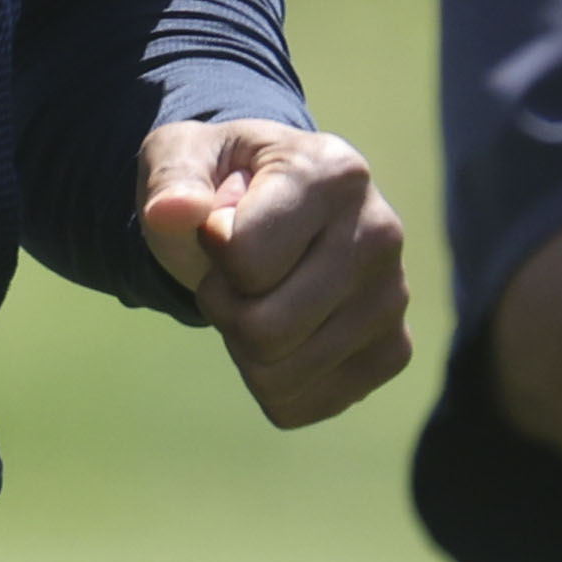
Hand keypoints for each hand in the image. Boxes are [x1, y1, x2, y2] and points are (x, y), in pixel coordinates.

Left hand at [138, 119, 414, 428]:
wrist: (268, 207)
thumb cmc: (220, 180)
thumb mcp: (182, 156)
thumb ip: (170, 179)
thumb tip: (169, 213)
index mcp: (333, 173)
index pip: (245, 258)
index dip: (210, 250)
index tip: (220, 222)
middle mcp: (380, 234)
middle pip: (264, 330)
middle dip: (223, 307)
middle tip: (231, 274)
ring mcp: (392, 299)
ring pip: (279, 376)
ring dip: (242, 346)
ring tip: (258, 295)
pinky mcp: (392, 351)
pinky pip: (301, 405)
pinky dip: (269, 381)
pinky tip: (282, 331)